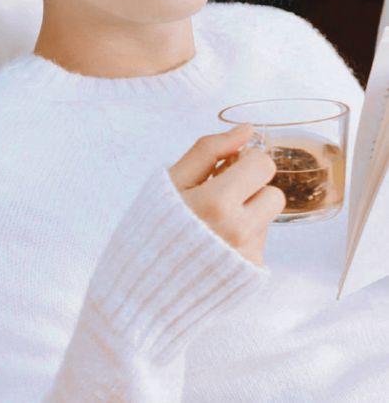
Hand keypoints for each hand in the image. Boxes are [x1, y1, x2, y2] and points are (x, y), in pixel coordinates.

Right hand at [168, 124, 285, 267]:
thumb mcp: (173, 180)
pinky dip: (243, 238)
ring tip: (215, 224)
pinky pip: (260, 242)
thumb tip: (246, 129)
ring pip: (267, 218)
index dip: (246, 161)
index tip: (227, 168)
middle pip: (274, 194)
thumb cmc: (154, 228)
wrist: (144, 288)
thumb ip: (209, 149)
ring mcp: (248, 256)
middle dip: (253, 189)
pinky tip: (218, 244)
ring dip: (248, 214)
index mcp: (217, 202)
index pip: (262, 165)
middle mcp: (238, 231)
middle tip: (224, 195)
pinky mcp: (252, 275)